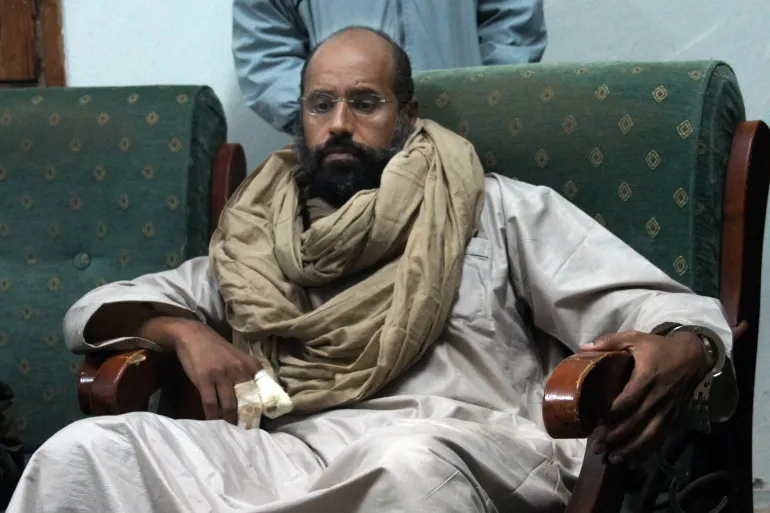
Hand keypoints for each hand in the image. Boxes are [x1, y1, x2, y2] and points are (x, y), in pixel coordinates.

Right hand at [144, 317, 258, 423]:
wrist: (193, 335)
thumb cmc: (217, 350)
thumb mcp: (239, 357)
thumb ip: (249, 374)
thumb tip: (259, 397)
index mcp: (251, 365)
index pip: (262, 391)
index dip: (262, 408)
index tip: (260, 422)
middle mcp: (240, 370)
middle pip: (246, 401)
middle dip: (246, 419)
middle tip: (245, 433)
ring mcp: (222, 375)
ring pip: (229, 406)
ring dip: (230, 421)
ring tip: (230, 432)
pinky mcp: (205, 380)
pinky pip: (210, 404)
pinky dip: (212, 417)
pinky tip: (213, 424)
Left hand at [580, 330, 709, 466]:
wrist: (693, 356)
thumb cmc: (659, 347)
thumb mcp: (635, 338)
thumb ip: (609, 342)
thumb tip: (583, 347)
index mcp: (646, 378)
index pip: (628, 401)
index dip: (612, 414)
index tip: (596, 423)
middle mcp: (658, 397)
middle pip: (636, 422)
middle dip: (616, 437)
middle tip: (597, 448)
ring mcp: (667, 409)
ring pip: (650, 435)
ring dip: (631, 449)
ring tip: (613, 460)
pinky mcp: (674, 417)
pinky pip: (660, 437)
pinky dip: (647, 451)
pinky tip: (633, 462)